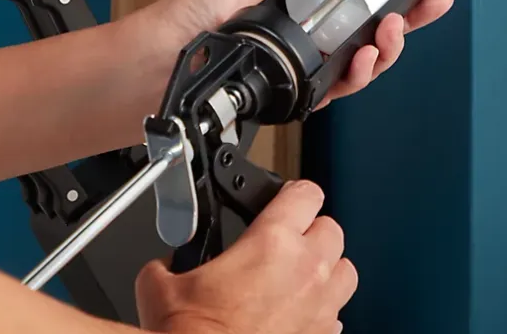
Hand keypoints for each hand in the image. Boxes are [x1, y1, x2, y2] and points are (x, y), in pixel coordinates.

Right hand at [136, 180, 354, 333]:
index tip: (285, 200)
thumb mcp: (161, 284)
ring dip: (327, 268)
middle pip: (331, 228)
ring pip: (345, 270)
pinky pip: (337, 314)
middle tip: (289, 240)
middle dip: (312, 231)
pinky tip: (298, 314)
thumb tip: (166, 262)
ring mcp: (320, 307)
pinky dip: (323, 310)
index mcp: (272, 241)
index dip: (295, 193)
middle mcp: (305, 269)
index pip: (306, 192)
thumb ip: (171, 259)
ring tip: (302, 275)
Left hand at [152, 0, 453, 105]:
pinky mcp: (296, 94)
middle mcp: (306, 32)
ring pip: (363, 62)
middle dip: (405, 20)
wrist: (162, 61)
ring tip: (389, 33)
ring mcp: (303, 65)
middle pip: (371, 28)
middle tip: (422, 9)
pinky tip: (365, 60)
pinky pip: (340, 88)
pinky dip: (360, 75)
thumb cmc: (196, 11)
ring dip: (386, 48)